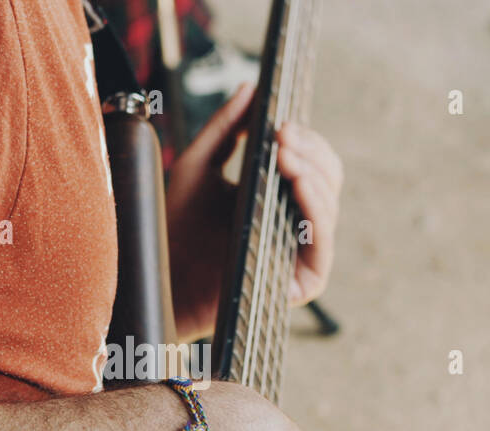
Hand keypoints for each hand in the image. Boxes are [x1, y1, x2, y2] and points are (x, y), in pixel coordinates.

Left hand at [165, 85, 344, 340]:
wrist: (159, 280)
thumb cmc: (174, 228)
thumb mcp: (196, 166)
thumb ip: (224, 129)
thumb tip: (251, 87)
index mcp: (278, 196)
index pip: (313, 162)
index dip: (305, 139)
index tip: (282, 121)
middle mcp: (296, 223)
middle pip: (329, 178)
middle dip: (311, 150)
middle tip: (283, 133)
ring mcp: (301, 253)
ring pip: (330, 204)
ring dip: (313, 172)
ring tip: (286, 152)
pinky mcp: (302, 283)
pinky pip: (323, 243)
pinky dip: (316, 210)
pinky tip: (297, 184)